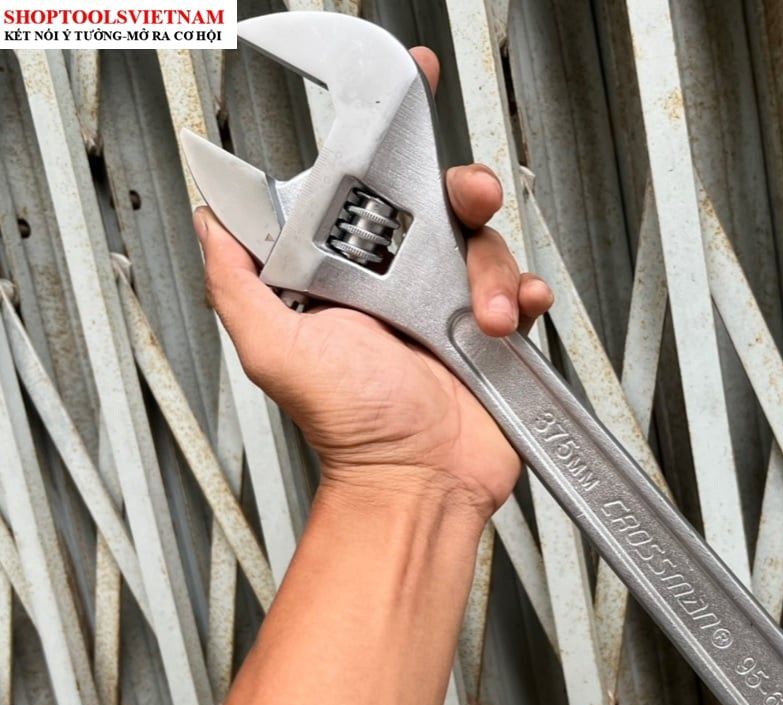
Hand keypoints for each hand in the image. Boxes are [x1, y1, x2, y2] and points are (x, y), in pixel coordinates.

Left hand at [196, 48, 550, 520]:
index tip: (405, 97)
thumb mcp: (279, 353)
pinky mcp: (491, 332)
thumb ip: (238, 286)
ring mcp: (447, 307)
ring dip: (492, 268)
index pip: (363, 191)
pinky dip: (526, 294)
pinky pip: (520, 288)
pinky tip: (512, 318)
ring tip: (482, 315)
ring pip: (483, 242)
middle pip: (437, 202)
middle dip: (460, 188)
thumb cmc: (352, 430)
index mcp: (348, 278)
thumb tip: (210, 223)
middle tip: (465, 199)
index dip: (384, 141)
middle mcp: (397, 285)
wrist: (419, 483)